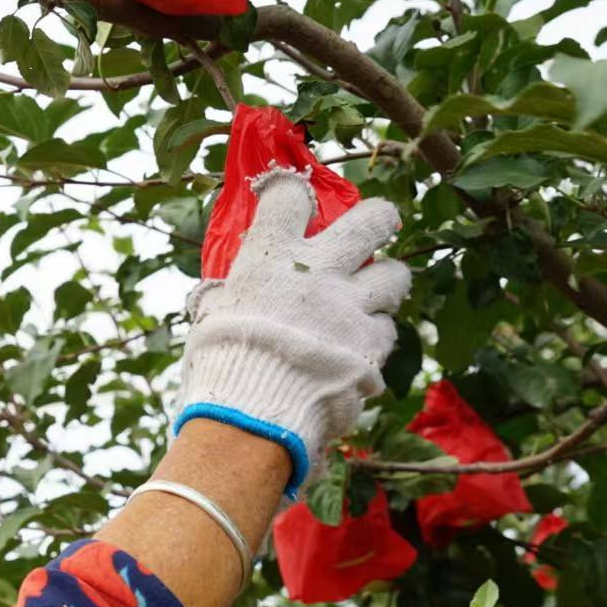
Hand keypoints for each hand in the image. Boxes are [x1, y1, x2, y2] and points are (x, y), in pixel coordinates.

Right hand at [168, 168, 409, 497]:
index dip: (294, 192)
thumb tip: (220, 296)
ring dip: (386, 283)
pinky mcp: (371, 346)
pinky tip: (359, 348)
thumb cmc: (218, 366)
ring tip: (373, 295)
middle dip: (380, 219)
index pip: (290, 196)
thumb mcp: (211, 321)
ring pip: (395, 275)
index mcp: (271, 257)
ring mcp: (350, 307)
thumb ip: (225, 299)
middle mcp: (318, 272)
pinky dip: (374, 337)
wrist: (251, 414)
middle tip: (378, 228)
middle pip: (371, 220)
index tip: (296, 199)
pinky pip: (386, 330)